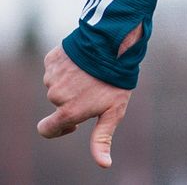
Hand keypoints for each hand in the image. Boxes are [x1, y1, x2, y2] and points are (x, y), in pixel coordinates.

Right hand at [38, 26, 141, 167]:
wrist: (113, 46)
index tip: (75, 122)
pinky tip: (83, 62)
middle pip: (57, 104)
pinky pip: (55, 68)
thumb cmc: (116, 82)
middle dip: (72, 100)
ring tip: (91, 73)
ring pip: (57, 85)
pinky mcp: (51, 60)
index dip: (59, 129)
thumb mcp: (114, 112)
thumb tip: (104, 164)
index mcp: (68, 112)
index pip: (46, 130)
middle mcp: (56, 96)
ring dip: (71, 82)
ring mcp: (52, 77)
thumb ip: (102, 139)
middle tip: (94, 88)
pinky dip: (66, 67)